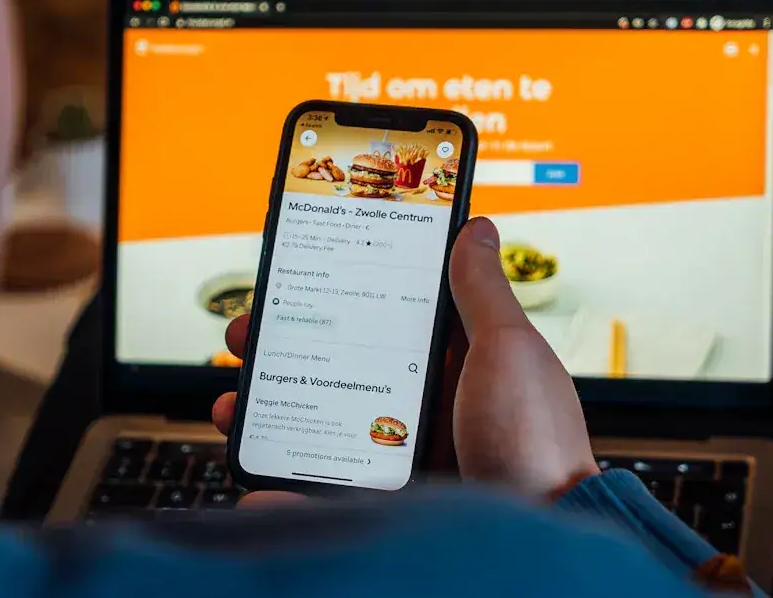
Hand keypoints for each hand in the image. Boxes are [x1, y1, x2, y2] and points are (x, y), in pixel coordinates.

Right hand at [213, 217, 598, 499]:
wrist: (537, 545)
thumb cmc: (536, 444)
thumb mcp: (508, 351)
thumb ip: (482, 292)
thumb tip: (477, 229)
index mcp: (451, 364)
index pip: (381, 318)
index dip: (334, 297)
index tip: (293, 280)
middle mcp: (422, 406)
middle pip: (336, 369)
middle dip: (284, 352)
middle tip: (246, 338)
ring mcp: (400, 457)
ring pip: (316, 427)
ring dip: (267, 416)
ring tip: (235, 408)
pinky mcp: (383, 506)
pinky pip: (318, 496)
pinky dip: (280, 493)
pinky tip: (259, 485)